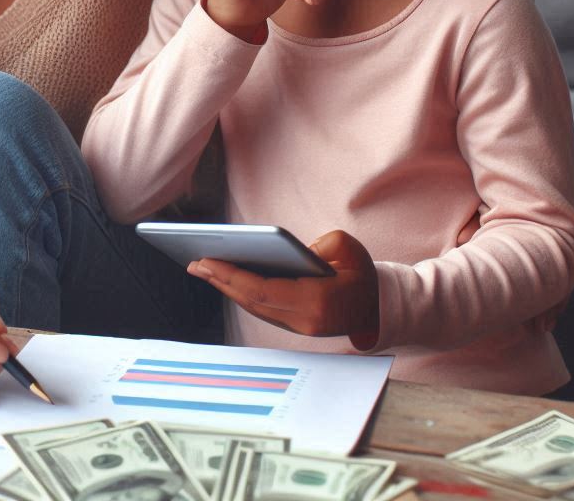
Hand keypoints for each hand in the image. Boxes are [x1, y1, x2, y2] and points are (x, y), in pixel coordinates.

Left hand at [188, 230, 379, 349]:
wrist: (380, 307)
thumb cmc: (362, 273)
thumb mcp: (347, 248)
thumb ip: (317, 245)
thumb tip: (288, 251)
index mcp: (316, 302)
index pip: (262, 290)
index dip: (231, 275)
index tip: (206, 260)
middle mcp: (304, 321)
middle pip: (252, 301)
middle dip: (220, 280)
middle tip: (194, 262)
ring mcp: (300, 328)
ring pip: (254, 308)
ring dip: (226, 288)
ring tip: (203, 268)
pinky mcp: (296, 326)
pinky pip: (262, 310)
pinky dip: (241, 293)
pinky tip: (225, 279)